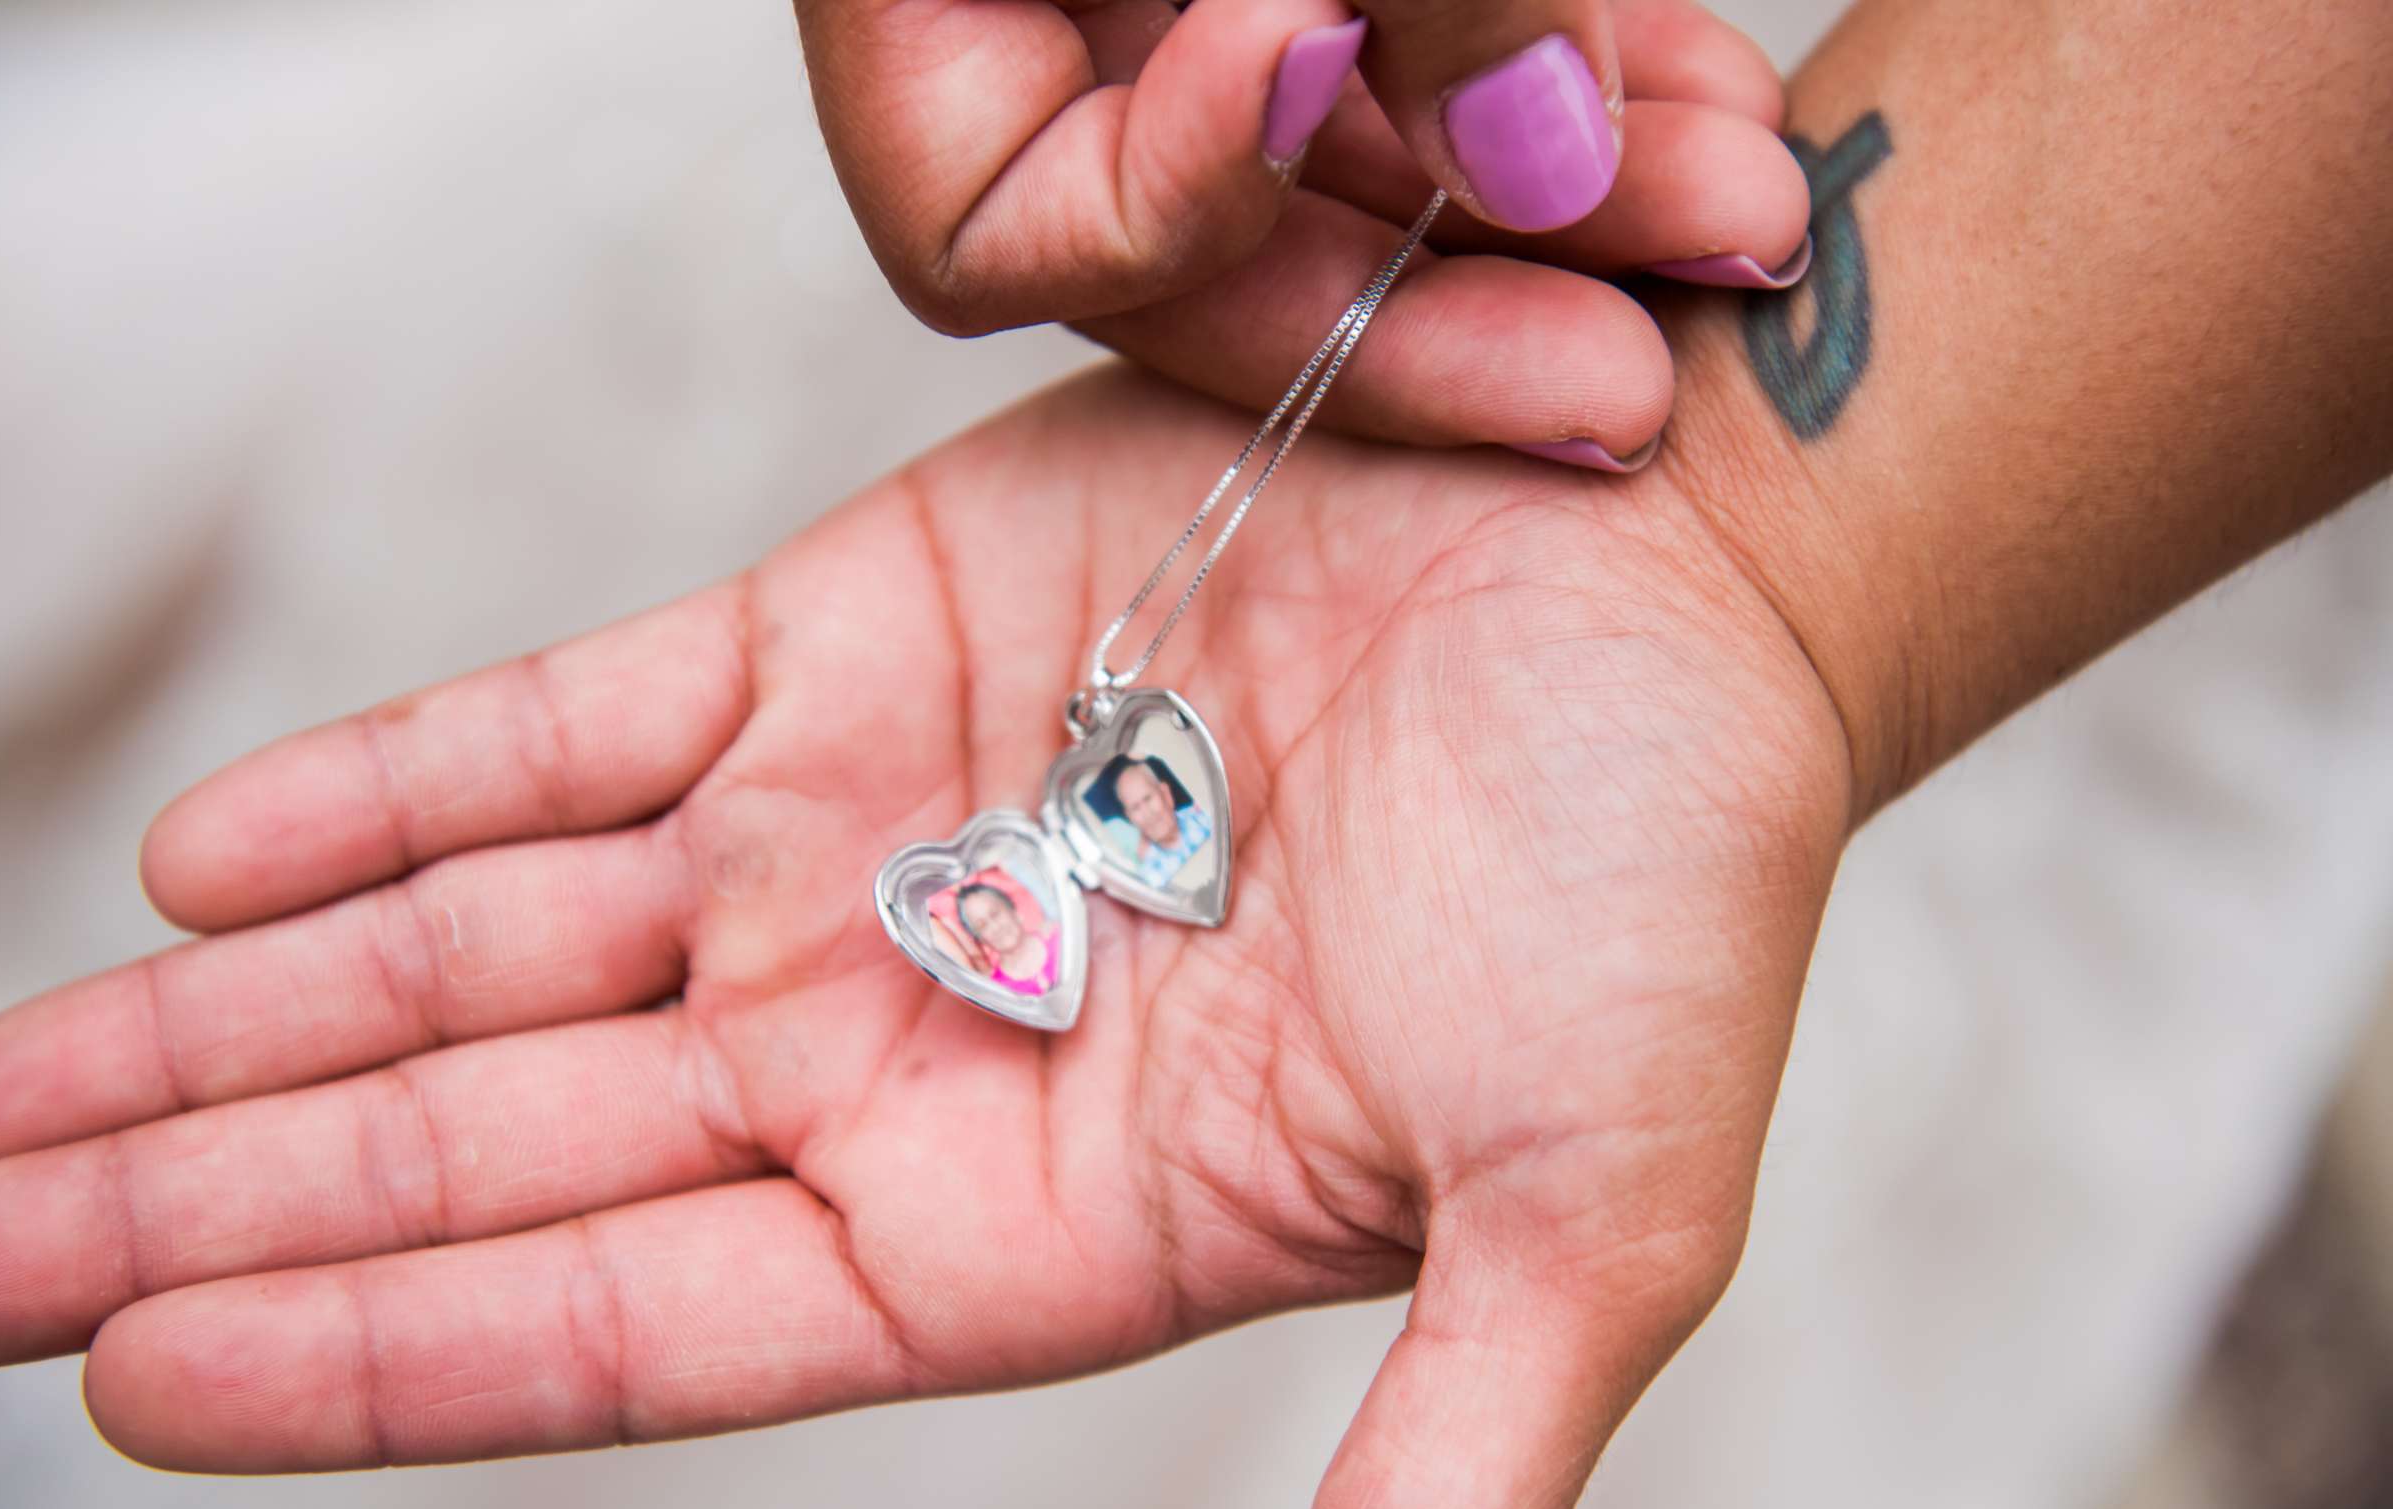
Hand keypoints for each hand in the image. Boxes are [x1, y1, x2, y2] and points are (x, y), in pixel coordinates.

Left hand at [0, 365, 1848, 1508]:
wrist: (1677, 565)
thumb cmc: (1674, 889)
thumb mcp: (1594, 1219)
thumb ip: (1450, 1478)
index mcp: (1038, 1220)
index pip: (651, 1323)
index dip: (396, 1358)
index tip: (129, 1391)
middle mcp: (904, 1042)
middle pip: (502, 1151)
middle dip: (220, 1208)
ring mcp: (856, 836)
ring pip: (482, 948)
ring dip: (239, 1021)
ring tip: (2, 1094)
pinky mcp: (849, 635)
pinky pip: (571, 724)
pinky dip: (397, 787)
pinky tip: (219, 862)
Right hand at [799, 0, 1812, 458]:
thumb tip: (1536, 162)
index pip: (984, 232)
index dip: (1180, 214)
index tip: (1323, 59)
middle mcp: (1039, 25)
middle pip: (1221, 244)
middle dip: (1470, 260)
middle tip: (1712, 255)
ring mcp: (1175, 11)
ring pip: (1355, 167)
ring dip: (1567, 176)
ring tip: (1748, 194)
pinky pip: (1421, 70)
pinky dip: (1560, 76)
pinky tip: (1704, 100)